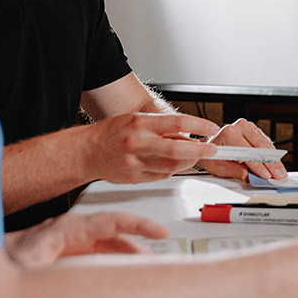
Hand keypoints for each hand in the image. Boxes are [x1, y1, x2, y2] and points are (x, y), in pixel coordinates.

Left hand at [4, 210, 169, 267]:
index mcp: (67, 229)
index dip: (139, 225)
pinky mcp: (72, 257)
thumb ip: (52, 270)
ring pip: (112, 247)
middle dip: (142, 247)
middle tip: (164, 263)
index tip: (161, 232)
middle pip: (118, 235)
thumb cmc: (2, 262)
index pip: (112, 221)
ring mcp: (74, 244)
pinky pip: (103, 258)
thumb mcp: (25, 268)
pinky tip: (125, 280)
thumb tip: (80, 279)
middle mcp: (74, 233)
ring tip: (149, 275)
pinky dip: (118, 266)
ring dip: (131, 259)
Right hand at [84, 111, 219, 183]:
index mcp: (140, 123)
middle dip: (201, 150)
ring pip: (173, 166)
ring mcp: (135, 162)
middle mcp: (138, 143)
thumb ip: (161, 127)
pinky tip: (173, 164)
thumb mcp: (136, 120)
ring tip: (194, 156)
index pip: (178, 123)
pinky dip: (172, 170)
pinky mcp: (134, 177)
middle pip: (178, 149)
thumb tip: (187, 133)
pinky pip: (161, 176)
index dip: (200, 125)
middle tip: (212, 149)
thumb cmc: (112, 134)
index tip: (211, 128)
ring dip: (189, 162)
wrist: (86, 152)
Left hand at [198, 118, 288, 182]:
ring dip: (275, 159)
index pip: (248, 152)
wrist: (208, 144)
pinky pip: (266, 142)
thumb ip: (233, 171)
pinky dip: (272, 153)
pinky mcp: (254, 129)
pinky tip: (277, 163)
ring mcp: (248, 126)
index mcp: (229, 133)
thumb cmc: (211, 154)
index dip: (259, 165)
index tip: (266, 175)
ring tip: (280, 171)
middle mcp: (239, 127)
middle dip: (272, 163)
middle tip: (279, 175)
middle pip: (260, 147)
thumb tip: (248, 176)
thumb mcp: (217, 167)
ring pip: (266, 144)